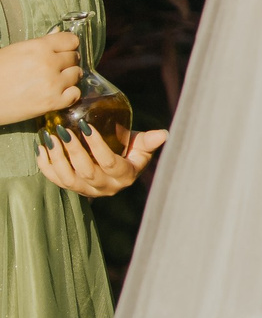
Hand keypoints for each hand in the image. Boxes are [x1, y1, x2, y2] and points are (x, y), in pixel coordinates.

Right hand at [0, 33, 80, 125]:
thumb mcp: (14, 52)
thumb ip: (39, 45)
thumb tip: (58, 33)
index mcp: (39, 47)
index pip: (71, 41)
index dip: (68, 46)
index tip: (63, 51)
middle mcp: (49, 63)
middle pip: (74, 58)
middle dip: (67, 63)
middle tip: (55, 69)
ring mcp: (53, 83)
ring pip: (76, 75)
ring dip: (68, 78)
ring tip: (53, 82)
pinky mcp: (53, 102)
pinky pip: (75, 94)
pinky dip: (69, 94)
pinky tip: (58, 94)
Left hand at [37, 122, 165, 199]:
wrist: (115, 168)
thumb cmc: (129, 151)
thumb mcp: (140, 146)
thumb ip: (149, 141)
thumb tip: (164, 134)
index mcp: (124, 177)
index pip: (109, 162)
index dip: (97, 145)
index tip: (86, 126)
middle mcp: (105, 188)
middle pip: (86, 171)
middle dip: (73, 150)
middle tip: (62, 130)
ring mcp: (87, 190)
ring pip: (68, 178)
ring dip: (57, 158)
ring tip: (50, 137)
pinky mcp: (72, 189)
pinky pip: (55, 180)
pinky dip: (46, 165)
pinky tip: (41, 147)